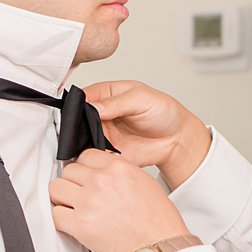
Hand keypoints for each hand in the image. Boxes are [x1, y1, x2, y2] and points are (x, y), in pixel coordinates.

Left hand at [50, 149, 192, 251]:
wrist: (160, 247)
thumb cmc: (158, 221)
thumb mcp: (145, 181)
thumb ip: (120, 171)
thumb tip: (103, 169)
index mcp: (118, 167)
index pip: (85, 155)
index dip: (84, 168)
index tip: (85, 178)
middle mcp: (101, 181)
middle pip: (68, 171)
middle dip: (73, 183)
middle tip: (79, 195)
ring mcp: (89, 202)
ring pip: (56, 189)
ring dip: (62, 198)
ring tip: (72, 207)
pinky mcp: (80, 225)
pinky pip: (55, 215)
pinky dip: (61, 219)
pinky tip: (71, 223)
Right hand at [84, 80, 210, 186]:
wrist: (176, 139)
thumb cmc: (163, 112)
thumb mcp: (142, 99)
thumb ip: (117, 102)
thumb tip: (94, 106)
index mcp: (107, 94)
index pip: (83, 96)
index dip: (76, 104)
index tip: (75, 112)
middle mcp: (101, 114)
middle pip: (77, 118)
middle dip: (76, 125)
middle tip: (82, 130)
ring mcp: (102, 133)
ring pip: (81, 138)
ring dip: (81, 141)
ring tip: (91, 142)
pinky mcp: (107, 152)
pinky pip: (92, 155)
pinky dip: (91, 157)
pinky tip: (96, 155)